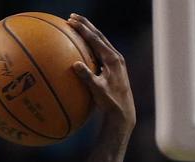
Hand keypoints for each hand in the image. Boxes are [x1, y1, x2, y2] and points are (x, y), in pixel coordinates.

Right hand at [67, 14, 135, 129]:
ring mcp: (116, 62)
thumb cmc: (110, 102)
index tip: (71, 20)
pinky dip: (92, 44)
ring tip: (77, 25)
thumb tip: (75, 64)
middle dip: (85, 25)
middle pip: (99, 36)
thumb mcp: (98, 90)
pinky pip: (101, 50)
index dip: (83, 29)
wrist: (123, 112)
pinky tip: (83, 44)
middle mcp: (116, 57)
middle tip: (72, 16)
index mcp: (112, 59)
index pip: (96, 39)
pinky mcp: (114, 67)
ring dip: (89, 32)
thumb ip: (87, 77)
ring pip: (101, 41)